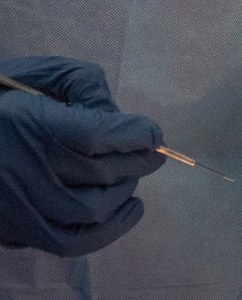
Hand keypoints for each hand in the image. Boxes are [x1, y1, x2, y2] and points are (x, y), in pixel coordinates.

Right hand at [0, 56, 164, 255]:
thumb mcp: (33, 74)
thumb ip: (79, 82)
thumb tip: (115, 112)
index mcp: (31, 124)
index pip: (98, 135)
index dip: (136, 134)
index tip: (154, 132)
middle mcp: (25, 169)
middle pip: (101, 173)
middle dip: (139, 161)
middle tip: (153, 152)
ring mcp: (18, 205)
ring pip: (90, 211)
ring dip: (124, 193)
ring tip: (135, 178)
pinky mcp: (13, 230)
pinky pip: (67, 241)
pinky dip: (105, 232)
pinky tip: (127, 211)